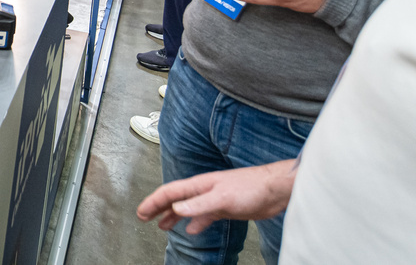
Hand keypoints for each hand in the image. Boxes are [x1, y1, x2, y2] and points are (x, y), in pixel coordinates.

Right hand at [137, 161, 296, 234]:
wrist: (273, 191)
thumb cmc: (250, 187)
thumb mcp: (221, 197)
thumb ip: (198, 204)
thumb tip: (176, 210)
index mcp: (198, 185)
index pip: (169, 193)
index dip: (153, 202)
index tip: (141, 212)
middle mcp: (202, 191)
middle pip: (174, 200)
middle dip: (157, 208)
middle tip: (143, 217)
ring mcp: (212, 200)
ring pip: (186, 209)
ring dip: (172, 217)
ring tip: (161, 225)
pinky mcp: (223, 209)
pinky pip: (203, 217)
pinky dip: (194, 224)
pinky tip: (191, 230)